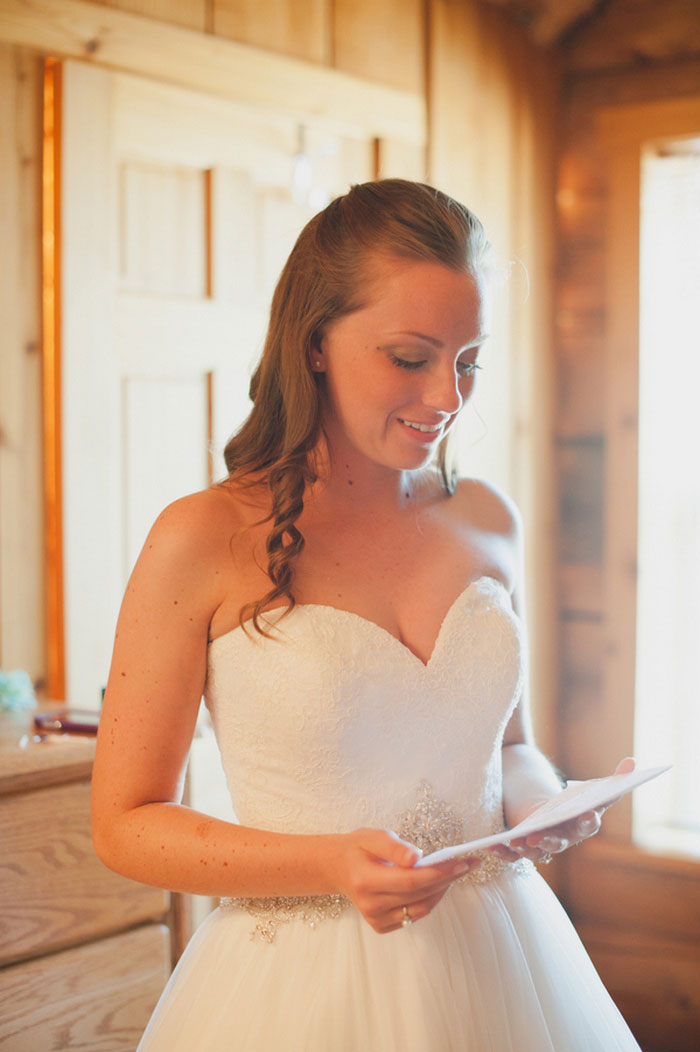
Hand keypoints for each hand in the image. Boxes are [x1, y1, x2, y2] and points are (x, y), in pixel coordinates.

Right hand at [327, 828, 480, 932]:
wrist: (340, 868)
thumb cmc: (358, 849)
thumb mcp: (372, 836)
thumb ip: (394, 847)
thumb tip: (417, 857)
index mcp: (366, 881)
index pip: (410, 881)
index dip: (438, 873)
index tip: (461, 862)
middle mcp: (370, 905)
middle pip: (419, 895)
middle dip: (447, 878)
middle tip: (468, 864)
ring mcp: (376, 919)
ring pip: (421, 909)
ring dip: (442, 890)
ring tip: (454, 872)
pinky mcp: (382, 926)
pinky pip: (414, 915)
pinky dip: (429, 900)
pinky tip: (436, 884)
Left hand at [490, 757, 635, 864]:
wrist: (546, 815)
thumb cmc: (572, 804)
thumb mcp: (591, 791)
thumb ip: (614, 781)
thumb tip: (633, 762)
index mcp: (580, 826)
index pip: (588, 825)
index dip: (588, 820)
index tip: (588, 813)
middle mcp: (563, 840)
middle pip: (558, 843)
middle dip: (549, 840)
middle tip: (539, 835)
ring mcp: (541, 847)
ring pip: (534, 852)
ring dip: (526, 848)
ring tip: (516, 839)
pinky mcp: (521, 849)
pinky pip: (512, 856)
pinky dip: (503, 853)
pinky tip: (494, 846)